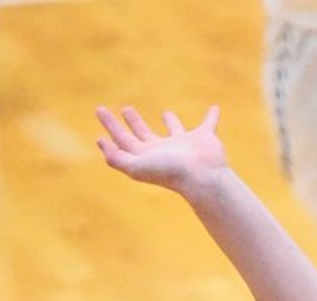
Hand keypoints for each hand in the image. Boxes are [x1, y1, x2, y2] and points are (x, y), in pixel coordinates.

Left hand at [95, 104, 229, 193]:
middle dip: (134, 122)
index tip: (101, 112)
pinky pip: (209, 124)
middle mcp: (164, 151)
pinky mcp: (204, 138)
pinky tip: (214, 108)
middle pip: (144, 134)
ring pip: (174, 130)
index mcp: (147, 156)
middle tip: (126, 108)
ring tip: (165, 112)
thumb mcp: (137, 166)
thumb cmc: (169, 172)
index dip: (112, 128)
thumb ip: (117, 158)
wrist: (201, 177)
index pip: (125, 141)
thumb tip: (102, 143)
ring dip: (170, 121)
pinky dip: (212, 117)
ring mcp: (185, 145)